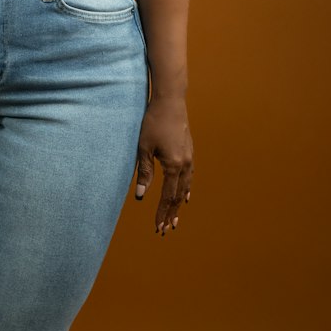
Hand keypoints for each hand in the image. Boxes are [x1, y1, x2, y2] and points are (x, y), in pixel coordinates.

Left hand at [134, 95, 193, 235]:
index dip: (161, 212)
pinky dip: (186, 189)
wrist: (170, 101)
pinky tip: (185, 195)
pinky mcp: (189, 151)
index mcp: (173, 165)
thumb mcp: (144, 148)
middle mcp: (185, 164)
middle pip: (178, 196)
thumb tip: (141, 196)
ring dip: (178, 204)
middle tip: (166, 230)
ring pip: (185, 187)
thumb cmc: (153, 122)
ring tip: (175, 219)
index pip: (167, 196)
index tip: (158, 227)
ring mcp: (189, 157)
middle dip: (170, 213)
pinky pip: (189, 176)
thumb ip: (144, 173)